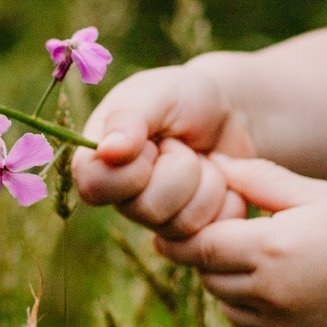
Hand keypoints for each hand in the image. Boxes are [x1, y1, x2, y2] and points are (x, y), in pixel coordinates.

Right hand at [70, 62, 255, 238]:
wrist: (231, 113)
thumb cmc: (184, 97)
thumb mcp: (156, 92)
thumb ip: (128, 117)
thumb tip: (106, 152)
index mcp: (99, 160)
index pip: (95, 187)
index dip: (132, 168)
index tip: (152, 142)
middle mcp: (122, 196)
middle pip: (146, 209)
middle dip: (180, 170)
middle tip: (182, 145)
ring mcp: (157, 218)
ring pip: (181, 224)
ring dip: (206, 183)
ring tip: (204, 159)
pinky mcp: (191, 232)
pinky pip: (212, 233)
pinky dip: (227, 200)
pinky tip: (222, 178)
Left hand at [154, 156, 326, 326]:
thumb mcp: (316, 194)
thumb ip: (261, 180)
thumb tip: (214, 163)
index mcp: (271, 250)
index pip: (199, 246)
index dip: (183, 235)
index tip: (174, 225)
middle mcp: (268, 295)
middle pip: (208, 276)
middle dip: (211, 255)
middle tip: (233, 235)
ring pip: (225, 304)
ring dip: (231, 283)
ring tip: (267, 260)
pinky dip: (252, 311)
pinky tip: (284, 289)